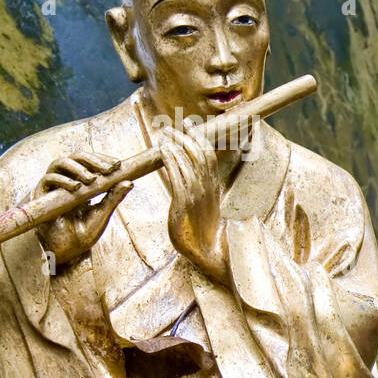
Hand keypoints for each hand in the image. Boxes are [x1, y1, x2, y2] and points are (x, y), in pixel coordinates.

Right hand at [33, 151, 132, 267]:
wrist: (68, 250)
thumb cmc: (84, 232)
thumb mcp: (103, 213)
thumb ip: (114, 197)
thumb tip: (130, 182)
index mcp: (82, 182)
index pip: (90, 162)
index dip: (102, 159)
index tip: (118, 164)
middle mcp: (66, 180)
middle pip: (75, 158)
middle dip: (93, 160)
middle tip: (109, 169)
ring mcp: (53, 186)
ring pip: (61, 163)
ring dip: (78, 168)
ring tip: (92, 179)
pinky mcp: (41, 195)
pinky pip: (48, 179)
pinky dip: (62, 180)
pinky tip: (76, 187)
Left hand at [158, 126, 228, 284]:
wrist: (208, 252)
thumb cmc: (203, 233)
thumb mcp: (203, 208)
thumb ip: (198, 192)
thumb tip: (190, 179)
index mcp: (213, 187)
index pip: (208, 156)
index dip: (198, 138)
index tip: (188, 125)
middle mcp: (208, 188)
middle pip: (200, 153)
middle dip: (186, 135)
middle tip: (171, 124)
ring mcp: (198, 195)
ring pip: (190, 161)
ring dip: (176, 143)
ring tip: (164, 133)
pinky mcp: (185, 204)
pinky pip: (179, 176)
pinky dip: (172, 160)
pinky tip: (164, 150)